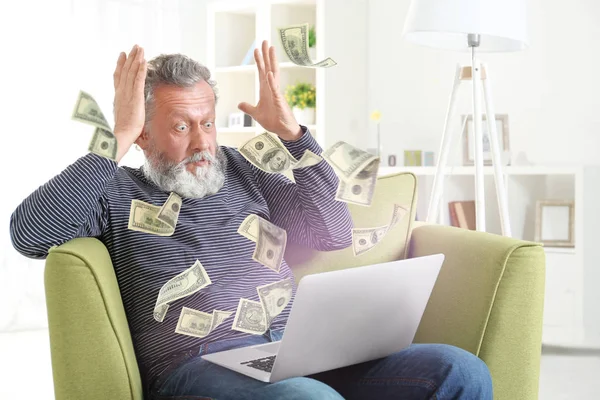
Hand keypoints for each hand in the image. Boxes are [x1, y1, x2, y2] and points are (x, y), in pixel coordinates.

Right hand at [112, 44, 146, 160]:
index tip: (122, 55)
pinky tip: (143, 61)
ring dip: (136, 59)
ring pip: (131, 72)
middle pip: (125, 71)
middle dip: (130, 58)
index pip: (119, 77)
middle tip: (134, 47)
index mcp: (118, 97)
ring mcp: (128, 93)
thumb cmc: (123, 131)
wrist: (121, 135)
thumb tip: (127, 112)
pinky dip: (141, 69)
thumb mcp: (123, 117)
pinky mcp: (136, 97)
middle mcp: (122, 92)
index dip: (121, 65)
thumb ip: (124, 111)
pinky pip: (138, 80)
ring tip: (139, 49)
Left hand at [238, 40, 301, 140]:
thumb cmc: (273, 121)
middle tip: (264, 41)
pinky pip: (274, 89)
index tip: (256, 49)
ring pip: (273, 73)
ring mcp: (276, 93)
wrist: (283, 130)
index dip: (259, 61)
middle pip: (268, 68)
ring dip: (271, 61)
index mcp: (266, 90)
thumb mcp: (256, 114)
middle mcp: (271, 89)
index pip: (261, 72)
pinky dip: (271, 81)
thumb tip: (239, 104)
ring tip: (271, 49)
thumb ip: (248, 108)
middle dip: (266, 55)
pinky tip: (268, 72)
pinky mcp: (279, 101)